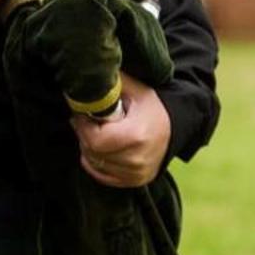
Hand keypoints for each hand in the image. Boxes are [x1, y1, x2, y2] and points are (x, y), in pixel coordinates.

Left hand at [71, 73, 170, 187]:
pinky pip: (101, 175)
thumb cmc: (149, 106)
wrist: (173, 127)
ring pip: (95, 163)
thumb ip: (110, 82)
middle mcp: (138, 160)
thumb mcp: (133, 88)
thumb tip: (86, 73)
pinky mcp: (135, 181)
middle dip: (84, 134)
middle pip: (93, 152)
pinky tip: (99, 146)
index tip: (81, 113)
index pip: (95, 140)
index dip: (83, 126)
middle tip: (85, 120)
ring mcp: (137, 174)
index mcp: (137, 136)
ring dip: (88, 147)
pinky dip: (94, 161)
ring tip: (95, 131)